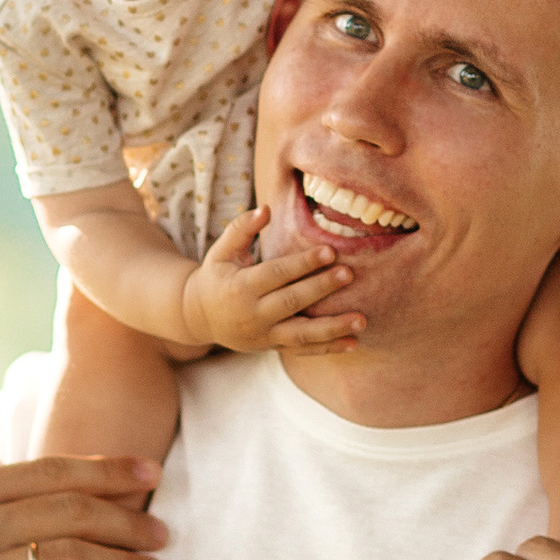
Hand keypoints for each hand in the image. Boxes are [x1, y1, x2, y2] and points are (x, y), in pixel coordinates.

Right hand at [180, 207, 362, 353]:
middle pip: (292, 302)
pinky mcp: (273, 347)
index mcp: (241, 287)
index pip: (276, 274)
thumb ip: (242, 228)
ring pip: (302, 334)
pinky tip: (354, 343)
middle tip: (349, 274)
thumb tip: (266, 208)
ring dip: (333, 328)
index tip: (330, 251)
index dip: (303, 263)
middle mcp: (253, 314)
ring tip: (361, 320)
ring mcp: (265, 335)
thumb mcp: (221, 250)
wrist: (199, 317)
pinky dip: (329, 348)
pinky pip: (304, 350)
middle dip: (322, 289)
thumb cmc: (216, 276)